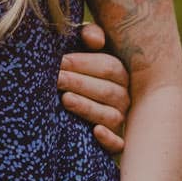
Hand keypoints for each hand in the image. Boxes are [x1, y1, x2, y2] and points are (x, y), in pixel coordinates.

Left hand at [59, 21, 128, 154]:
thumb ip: (89, 35)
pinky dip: (109, 139)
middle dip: (80, 83)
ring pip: (111, 116)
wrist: (70, 92)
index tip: (60, 61)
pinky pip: (118, 145)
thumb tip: (94, 40)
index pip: (109, 67)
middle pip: (109, 91)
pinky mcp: (113, 142)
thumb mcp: (83, 46)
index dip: (84, 64)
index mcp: (120, 73)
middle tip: (57, 78)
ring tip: (65, 99)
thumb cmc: (77, 66)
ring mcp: (120, 120)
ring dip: (88, 108)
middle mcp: (124, 97)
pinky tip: (95, 131)